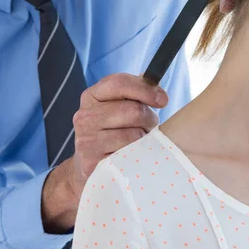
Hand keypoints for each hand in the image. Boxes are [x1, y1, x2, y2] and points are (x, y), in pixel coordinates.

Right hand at [41, 73, 167, 231]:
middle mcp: (85, 117)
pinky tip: (131, 155)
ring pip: (134, 135)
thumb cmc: (114, 130)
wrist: (91, 165)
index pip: (119, 83)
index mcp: (91, 96)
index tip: (163, 100)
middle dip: (149, 119)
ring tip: (138, 142)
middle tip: (148, 127)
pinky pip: (129, 156)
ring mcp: (87, 141)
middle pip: (133, 111)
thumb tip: (157, 91)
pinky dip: (136, 155)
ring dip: (144, 139)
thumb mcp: (119, 106)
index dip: (145, 90)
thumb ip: (136, 93)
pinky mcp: (93, 163)